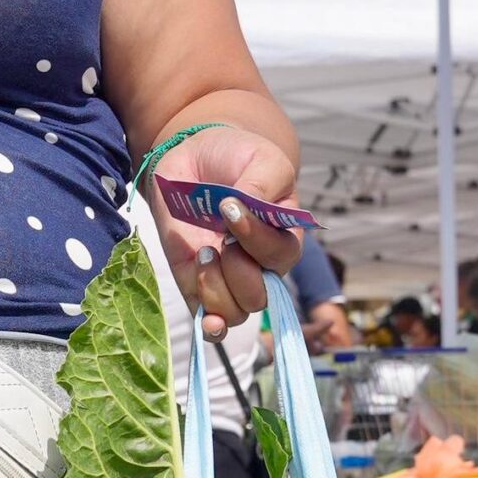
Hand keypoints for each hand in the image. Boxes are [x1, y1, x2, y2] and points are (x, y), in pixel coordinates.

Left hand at [144, 124, 303, 337]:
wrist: (194, 158)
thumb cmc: (236, 159)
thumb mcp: (261, 160)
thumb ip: (262, 185)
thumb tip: (246, 210)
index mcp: (283, 236)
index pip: (280, 257)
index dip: (255, 239)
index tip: (230, 208)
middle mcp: (259, 264)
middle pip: (259, 296)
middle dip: (239, 271)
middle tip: (220, 240)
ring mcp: (226, 277)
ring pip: (234, 313)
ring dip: (216, 289)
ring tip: (203, 253)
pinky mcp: (195, 283)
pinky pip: (208, 319)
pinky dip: (208, 320)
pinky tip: (204, 313)